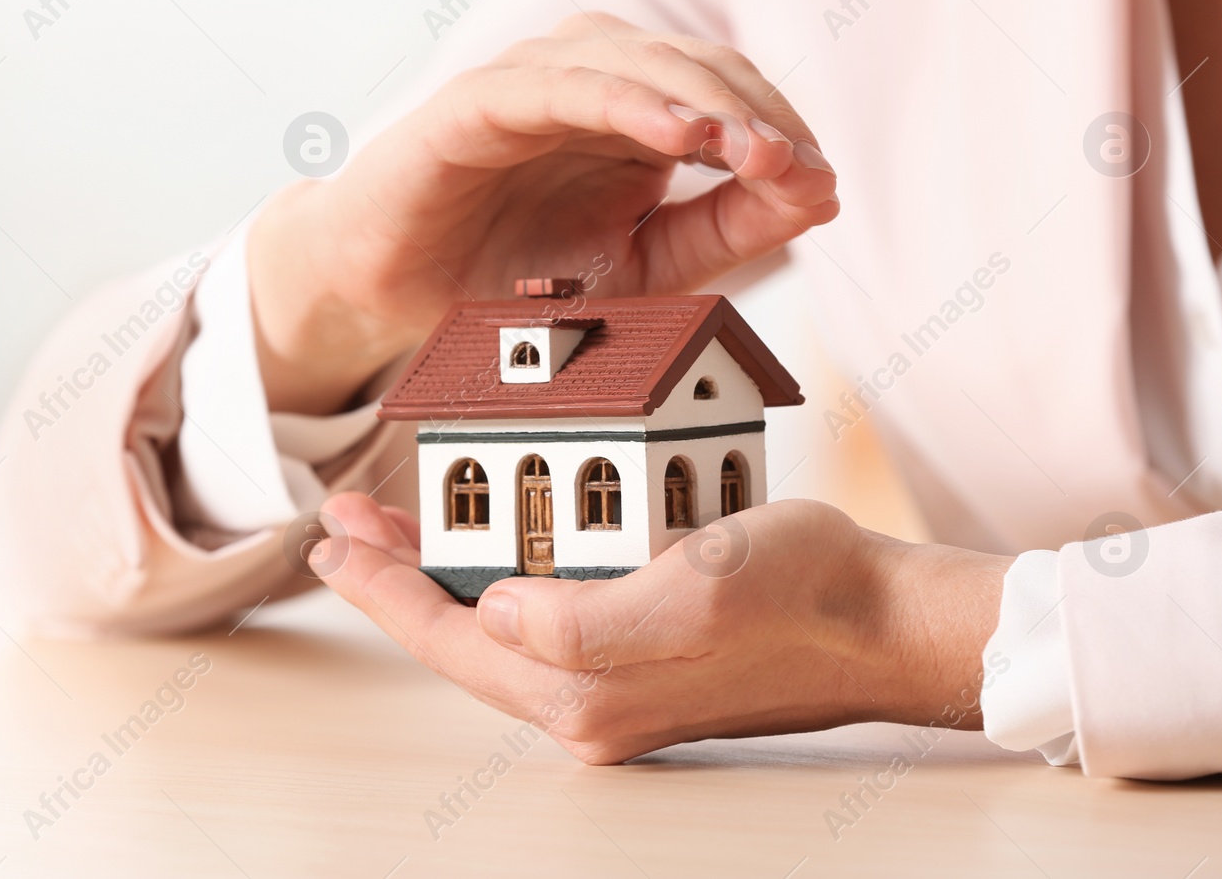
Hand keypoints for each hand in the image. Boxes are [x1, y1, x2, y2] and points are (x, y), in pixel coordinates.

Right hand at [249, 13, 839, 413]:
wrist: (391, 295)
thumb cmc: (510, 279)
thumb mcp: (642, 272)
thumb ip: (724, 230)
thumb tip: (820, 189)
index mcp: (635, 113)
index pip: (731, 95)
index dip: (781, 132)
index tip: (821, 186)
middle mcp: (590, 80)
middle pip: (699, 65)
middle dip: (758, 116)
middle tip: (800, 169)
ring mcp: (534, 82)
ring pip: (640, 61)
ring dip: (707, 101)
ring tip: (756, 150)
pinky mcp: (479, 100)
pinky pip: (562, 87)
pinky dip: (626, 100)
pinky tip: (680, 133)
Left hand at [313, 492, 1009, 763]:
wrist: (889, 624)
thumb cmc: (805, 594)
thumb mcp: (695, 587)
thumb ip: (585, 619)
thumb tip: (496, 611)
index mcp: (584, 689)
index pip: (447, 638)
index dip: (382, 585)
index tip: (332, 537)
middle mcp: (588, 702)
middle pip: (459, 637)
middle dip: (398, 575)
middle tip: (347, 519)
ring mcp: (616, 688)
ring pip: (498, 628)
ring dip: (446, 571)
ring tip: (402, 522)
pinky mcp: (645, 664)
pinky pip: (546, 620)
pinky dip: (505, 574)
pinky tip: (501, 540)